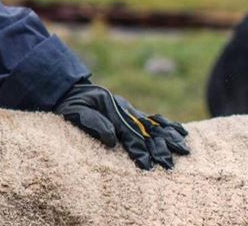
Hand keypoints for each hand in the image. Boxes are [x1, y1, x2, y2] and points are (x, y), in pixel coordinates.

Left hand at [53, 80, 189, 169]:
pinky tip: (182, 132)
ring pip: (155, 126)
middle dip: (159, 149)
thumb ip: (94, 124)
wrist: (71, 90)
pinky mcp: (132, 112)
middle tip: (169, 166)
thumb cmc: (71, 105)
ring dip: (169, 139)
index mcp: (113, 112)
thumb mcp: (76, 112)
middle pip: (147, 132)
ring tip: (184, 151)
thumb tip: (112, 141)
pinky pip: (154, 119)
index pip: (130, 134)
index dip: (139, 150)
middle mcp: (126, 111)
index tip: (147, 165)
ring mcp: (131, 111)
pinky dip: (169, 126)